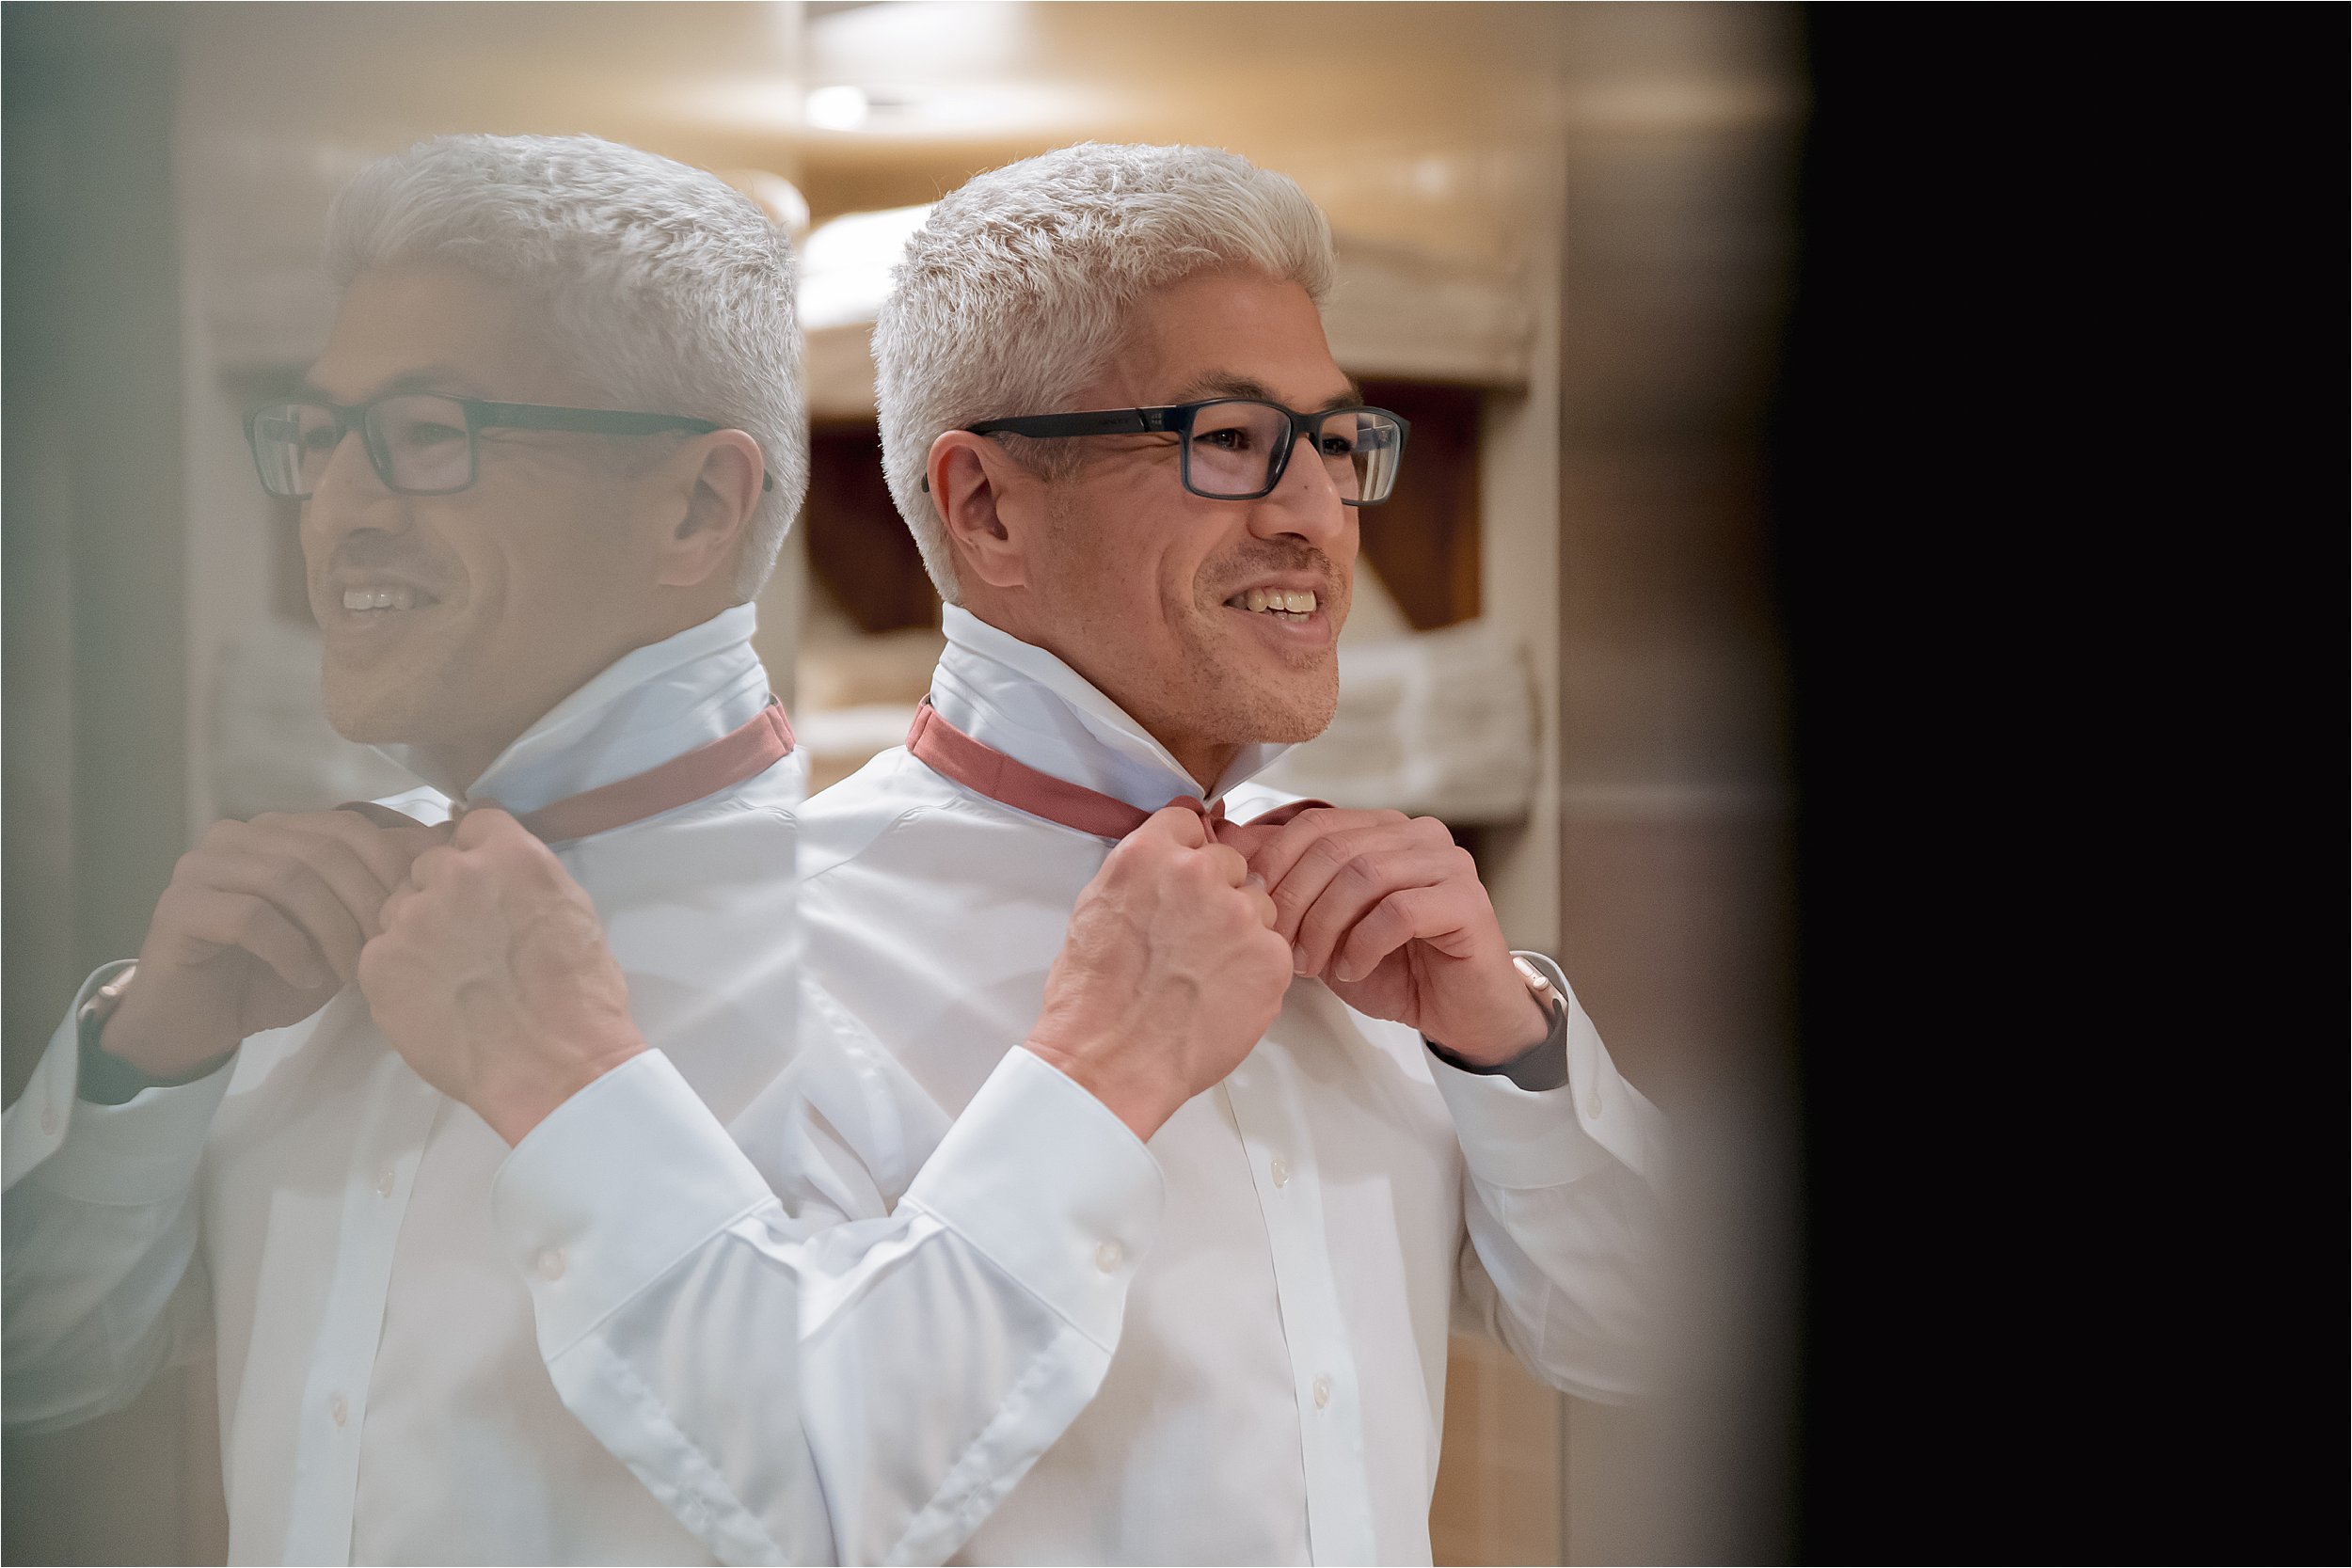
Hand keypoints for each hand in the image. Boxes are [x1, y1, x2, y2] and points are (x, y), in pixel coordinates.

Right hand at [103, 809, 450, 1076]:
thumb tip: (449, 840)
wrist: (203, 1022)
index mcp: (281, 829)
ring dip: (333, 931)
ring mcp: (202, 865)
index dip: (391, 869)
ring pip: (290, 879)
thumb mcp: (346, 928)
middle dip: (366, 904)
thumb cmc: (280, 972)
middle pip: (324, 850)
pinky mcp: (179, 906)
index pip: (351, 826)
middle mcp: (239, 835)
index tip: (412, 918)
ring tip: (352, 972)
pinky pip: (250, 916)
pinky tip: (306, 977)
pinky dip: (291, 950)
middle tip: (384, 952)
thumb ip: (383, 885)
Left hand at [357, 809, 646, 1144]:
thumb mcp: (572, 911)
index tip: (483, 880)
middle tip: (470, 937)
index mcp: (510, 855)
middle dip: (445, 891)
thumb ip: (526, 878)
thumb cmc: (580, 996)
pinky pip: (379, 950)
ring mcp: (410, 917)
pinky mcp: (379, 963)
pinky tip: (432, 997)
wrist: (553, 1066)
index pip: (474, 821)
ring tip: (450, 974)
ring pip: (399, 905)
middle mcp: (454, 874)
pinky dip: (399, 970)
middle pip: (429, 862)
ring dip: (418, 928)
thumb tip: (498, 868)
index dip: (478, 852)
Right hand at [1024, 806, 1293, 1140]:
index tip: (1189, 875)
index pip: (1189, 822)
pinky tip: (1222, 994)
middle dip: (1217, 895)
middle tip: (1191, 940)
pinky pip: (1274, 949)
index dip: (1189, 853)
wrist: (1110, 1060)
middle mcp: (1198, 874)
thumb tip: (1168, 865)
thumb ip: (1141, 875)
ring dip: (1241, 931)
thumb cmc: (1093, 998)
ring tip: (1204, 974)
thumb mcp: (1096, 909)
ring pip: (1258, 905)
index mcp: (1148, 855)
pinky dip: (1256, 970)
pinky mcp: (1271, 957)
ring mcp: (1240, 914)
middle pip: (1230, 864)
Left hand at [1220, 808, 1548, 1065]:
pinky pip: (1399, 911)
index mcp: (1380, 828)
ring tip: (1313, 964)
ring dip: (1325, 926)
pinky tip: (1352, 969)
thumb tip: (1226, 841)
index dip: (1273, 864)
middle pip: (1334, 848)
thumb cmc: (1391, 969)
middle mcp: (1416, 834)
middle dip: (1295, 902)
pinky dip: (1363, 944)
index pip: (1313, 824)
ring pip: (1364, 875)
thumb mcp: (1322, 926)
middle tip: (1282, 948)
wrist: (1456, 1014)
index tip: (1253, 909)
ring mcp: (1446, 862)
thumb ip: (1286, 886)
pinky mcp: (1467, 900)